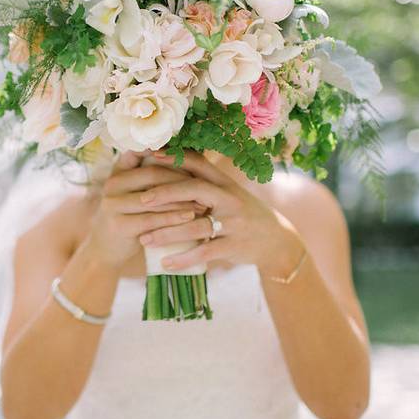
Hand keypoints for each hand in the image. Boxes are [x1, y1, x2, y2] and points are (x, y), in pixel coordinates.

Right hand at [81, 151, 208, 272]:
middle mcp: (112, 183)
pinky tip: (189, 217)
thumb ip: (152, 175)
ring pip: (154, 198)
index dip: (168, 153)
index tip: (192, 159)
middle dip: (181, 180)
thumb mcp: (136, 192)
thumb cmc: (131, 216)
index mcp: (118, 170)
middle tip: (204, 185)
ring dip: (181, 200)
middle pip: (152, 174)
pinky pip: (151, 219)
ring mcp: (113, 204)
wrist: (107, 249)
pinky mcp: (118, 225)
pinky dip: (173, 218)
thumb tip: (190, 155)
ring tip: (202, 203)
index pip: (144, 152)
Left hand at [137, 151, 304, 270]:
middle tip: (141, 200)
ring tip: (144, 239)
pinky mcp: (235, 246)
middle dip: (166, 193)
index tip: (150, 156)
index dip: (174, 158)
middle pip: (195, 189)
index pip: (198, 164)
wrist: (276, 240)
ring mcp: (234, 222)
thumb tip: (167, 170)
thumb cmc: (243, 215)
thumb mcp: (228, 194)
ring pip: (196, 225)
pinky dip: (184, 258)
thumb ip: (204, 184)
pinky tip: (166, 263)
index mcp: (225, 183)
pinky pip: (205, 252)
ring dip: (167, 233)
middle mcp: (230, 198)